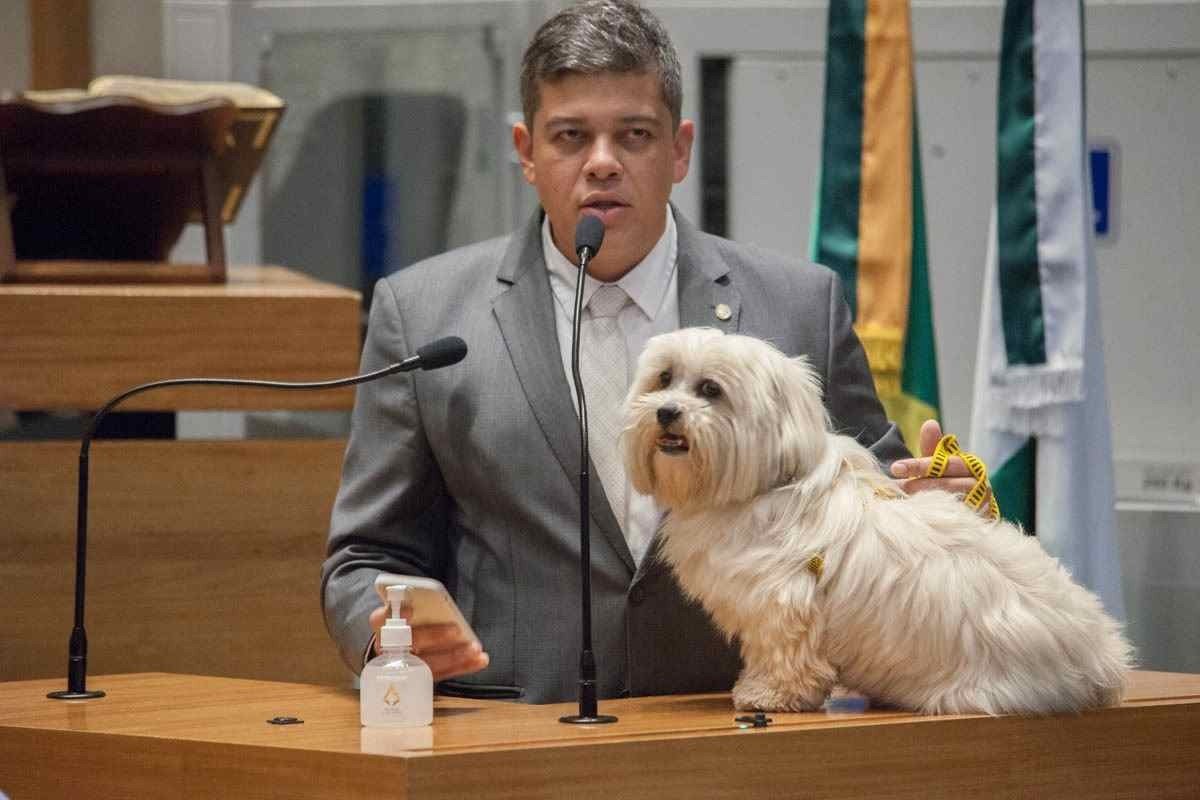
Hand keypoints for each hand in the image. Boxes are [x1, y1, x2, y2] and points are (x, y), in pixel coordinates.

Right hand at [369, 605, 489, 680]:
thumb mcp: (406, 608)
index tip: (410, 610)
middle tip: (457, 630)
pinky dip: (462, 667)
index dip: (395, 614)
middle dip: (435, 636)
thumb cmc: (406, 621)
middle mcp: (387, 647)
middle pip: (411, 642)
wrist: (395, 647)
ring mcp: (403, 667)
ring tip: (475, 649)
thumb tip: (439, 603)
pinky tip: (479, 660)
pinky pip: (442, 674)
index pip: (382, 618)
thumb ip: (417, 603)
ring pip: (428, 663)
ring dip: (454, 656)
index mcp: (381, 623)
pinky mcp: (419, 680)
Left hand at [889, 420, 993, 512]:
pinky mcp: (978, 523)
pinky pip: (957, 519)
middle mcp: (981, 485)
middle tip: (899, 488)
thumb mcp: (942, 464)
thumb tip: (930, 423)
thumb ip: (934, 447)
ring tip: (906, 502)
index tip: (895, 468)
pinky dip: (938, 517)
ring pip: (951, 502)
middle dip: (920, 484)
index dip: (918, 465)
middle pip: (948, 484)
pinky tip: (920, 518)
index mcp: (970, 466)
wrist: (974, 512)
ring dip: (927, 501)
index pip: (943, 463)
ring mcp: (982, 506)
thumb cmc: (952, 483)